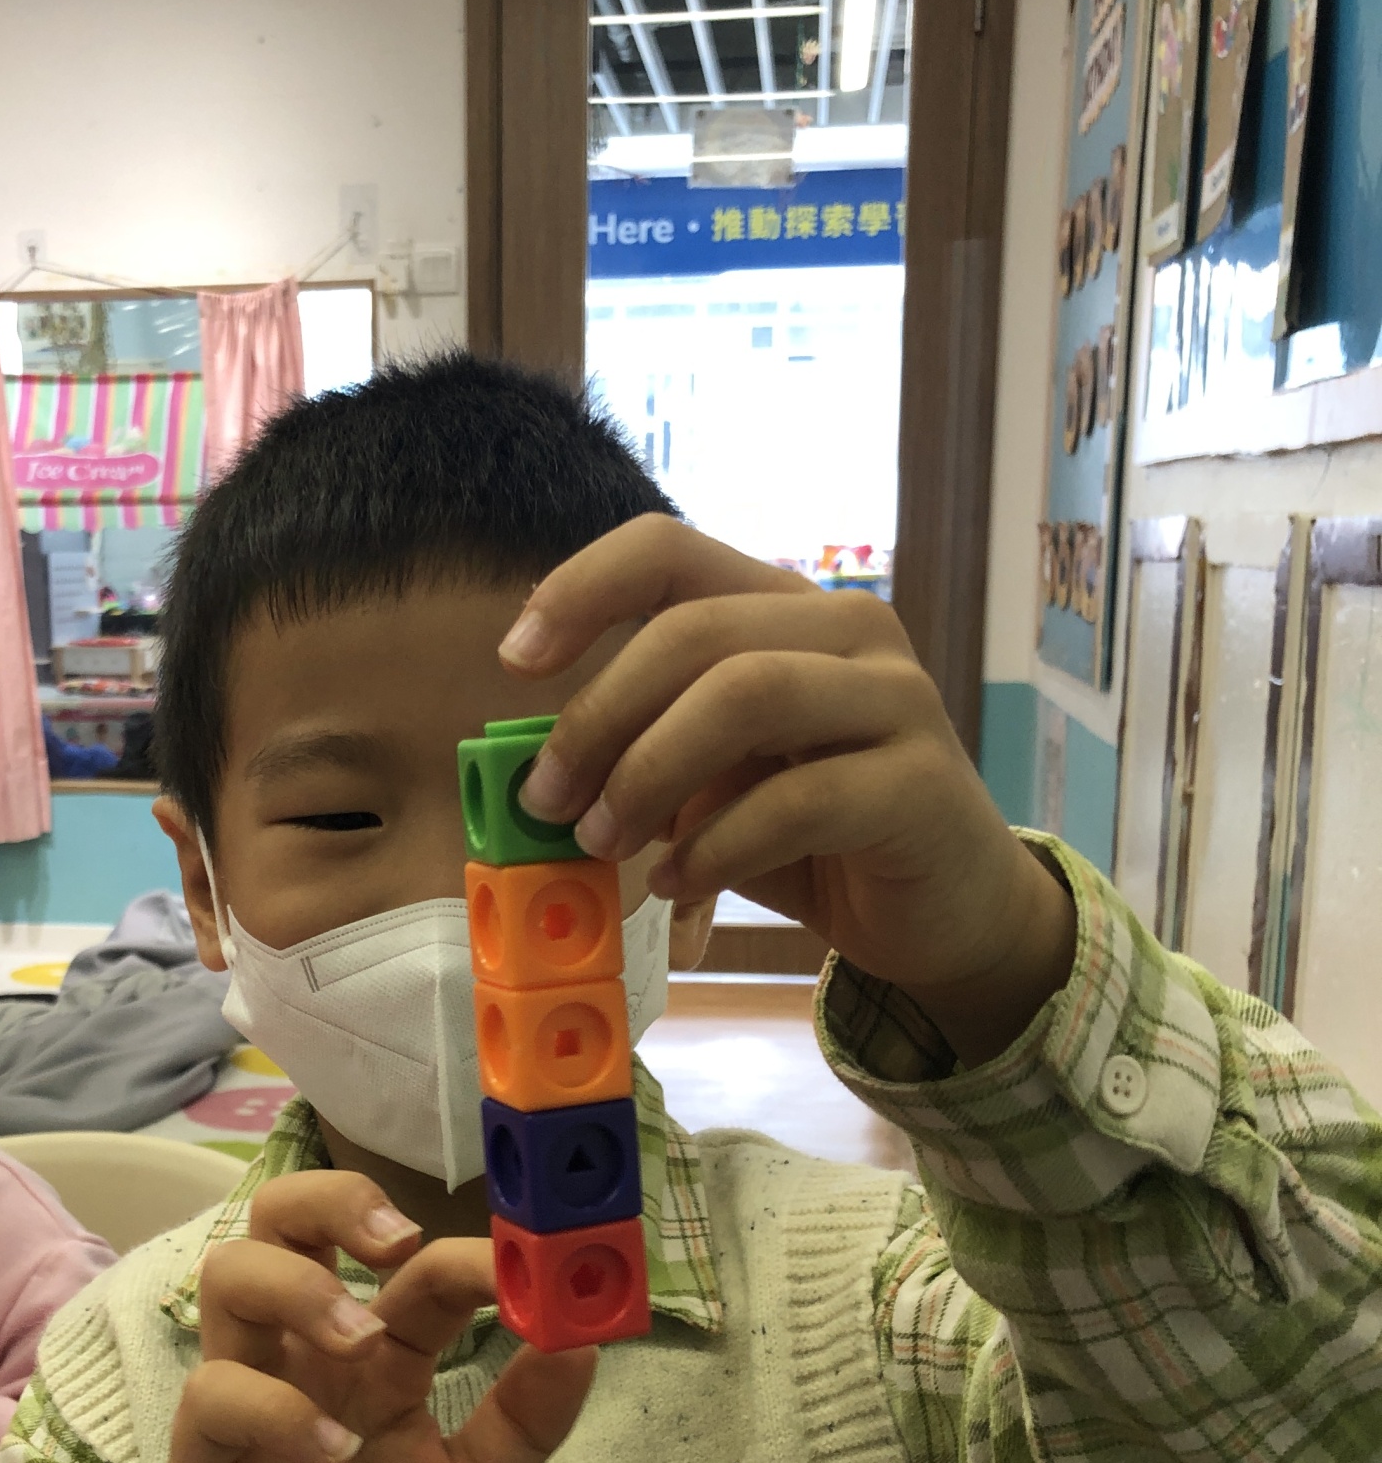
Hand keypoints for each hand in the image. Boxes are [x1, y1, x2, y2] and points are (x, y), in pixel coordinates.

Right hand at [139, 1171, 593, 1462]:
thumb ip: (527, 1420)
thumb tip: (587, 1337)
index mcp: (381, 1356)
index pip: (413, 1265)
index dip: (467, 1250)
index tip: (523, 1264)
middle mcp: (307, 1355)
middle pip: (285, 1218)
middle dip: (337, 1202)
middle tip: (396, 1243)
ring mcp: (246, 1394)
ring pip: (230, 1276)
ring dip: (300, 1288)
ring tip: (362, 1338)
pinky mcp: (201, 1455)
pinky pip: (215, 1396)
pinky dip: (276, 1409)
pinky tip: (334, 1452)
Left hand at [503, 517, 1077, 1064]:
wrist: (946, 913)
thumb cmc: (816, 838)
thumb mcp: (715, 784)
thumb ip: (647, 756)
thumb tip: (538, 774)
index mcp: (785, 608)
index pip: (670, 549)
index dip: (582, 589)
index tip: (515, 660)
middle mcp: (849, 629)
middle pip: (694, 629)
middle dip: (600, 717)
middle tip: (550, 801)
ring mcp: (896, 699)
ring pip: (747, 694)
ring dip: (650, 773)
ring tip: (608, 843)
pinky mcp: (921, 785)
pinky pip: (798, 798)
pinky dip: (716, 846)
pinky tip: (679, 884)